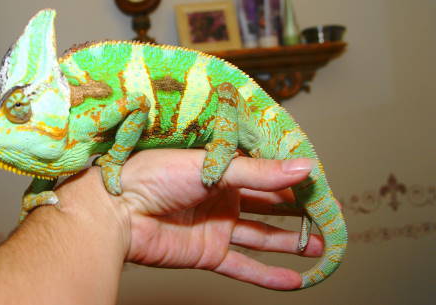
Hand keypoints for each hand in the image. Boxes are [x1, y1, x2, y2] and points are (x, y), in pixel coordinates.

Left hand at [107, 149, 322, 289]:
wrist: (116, 208)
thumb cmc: (153, 173)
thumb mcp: (212, 165)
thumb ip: (259, 173)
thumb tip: (306, 167)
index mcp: (221, 167)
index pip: (267, 173)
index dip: (295, 180)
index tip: (325, 186)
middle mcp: (221, 195)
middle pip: (268, 205)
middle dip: (298, 212)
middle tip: (329, 217)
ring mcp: (216, 225)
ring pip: (261, 236)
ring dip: (289, 242)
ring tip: (319, 246)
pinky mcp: (207, 252)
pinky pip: (242, 265)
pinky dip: (267, 275)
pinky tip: (293, 280)